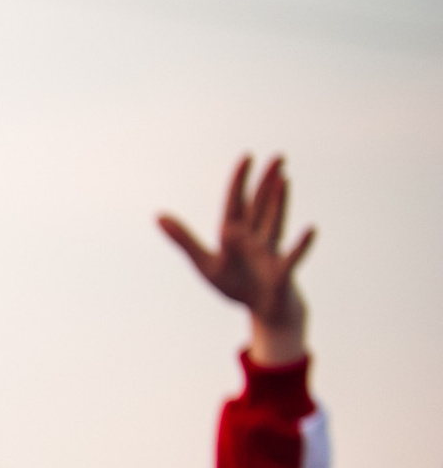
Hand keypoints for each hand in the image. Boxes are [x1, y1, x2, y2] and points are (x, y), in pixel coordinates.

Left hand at [159, 155, 313, 365]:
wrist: (264, 311)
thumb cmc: (236, 285)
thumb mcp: (205, 264)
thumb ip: (184, 240)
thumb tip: (157, 215)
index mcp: (234, 236)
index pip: (235, 204)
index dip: (239, 182)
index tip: (247, 156)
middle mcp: (254, 239)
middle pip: (260, 207)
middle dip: (266, 182)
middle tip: (278, 155)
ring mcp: (270, 254)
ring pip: (274, 223)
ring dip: (279, 202)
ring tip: (285, 179)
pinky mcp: (282, 273)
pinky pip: (292, 257)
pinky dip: (300, 245)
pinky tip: (310, 229)